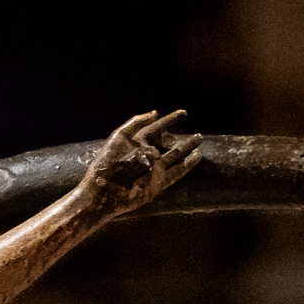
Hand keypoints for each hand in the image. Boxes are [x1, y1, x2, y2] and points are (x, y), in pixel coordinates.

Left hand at [75, 109, 207, 217]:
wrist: (103, 190)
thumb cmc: (107, 163)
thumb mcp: (119, 136)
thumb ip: (137, 122)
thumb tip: (156, 113)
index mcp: (137, 143)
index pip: (157, 128)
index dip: (170, 120)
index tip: (184, 113)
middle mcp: (147, 155)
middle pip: (169, 144)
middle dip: (183, 139)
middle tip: (198, 134)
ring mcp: (154, 169)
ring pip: (175, 157)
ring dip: (188, 150)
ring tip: (199, 142)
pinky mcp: (157, 183)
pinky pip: (176, 173)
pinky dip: (186, 166)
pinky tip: (196, 157)